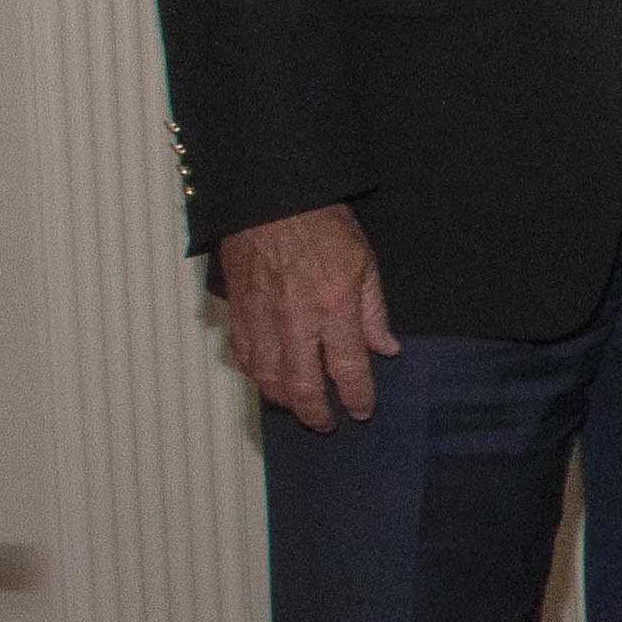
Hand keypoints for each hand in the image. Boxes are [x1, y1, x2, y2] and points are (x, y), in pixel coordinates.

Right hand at [212, 203, 396, 429]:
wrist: (271, 198)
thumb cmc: (321, 224)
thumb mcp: (364, 263)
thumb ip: (374, 312)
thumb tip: (385, 349)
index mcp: (333, 306)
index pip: (347, 369)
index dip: (356, 397)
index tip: (362, 411)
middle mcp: (295, 320)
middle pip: (301, 386)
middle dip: (315, 413)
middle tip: (326, 423)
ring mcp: (261, 318)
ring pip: (267, 379)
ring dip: (284, 400)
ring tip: (299, 407)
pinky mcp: (236, 312)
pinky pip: (243, 357)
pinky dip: (257, 376)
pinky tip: (269, 380)